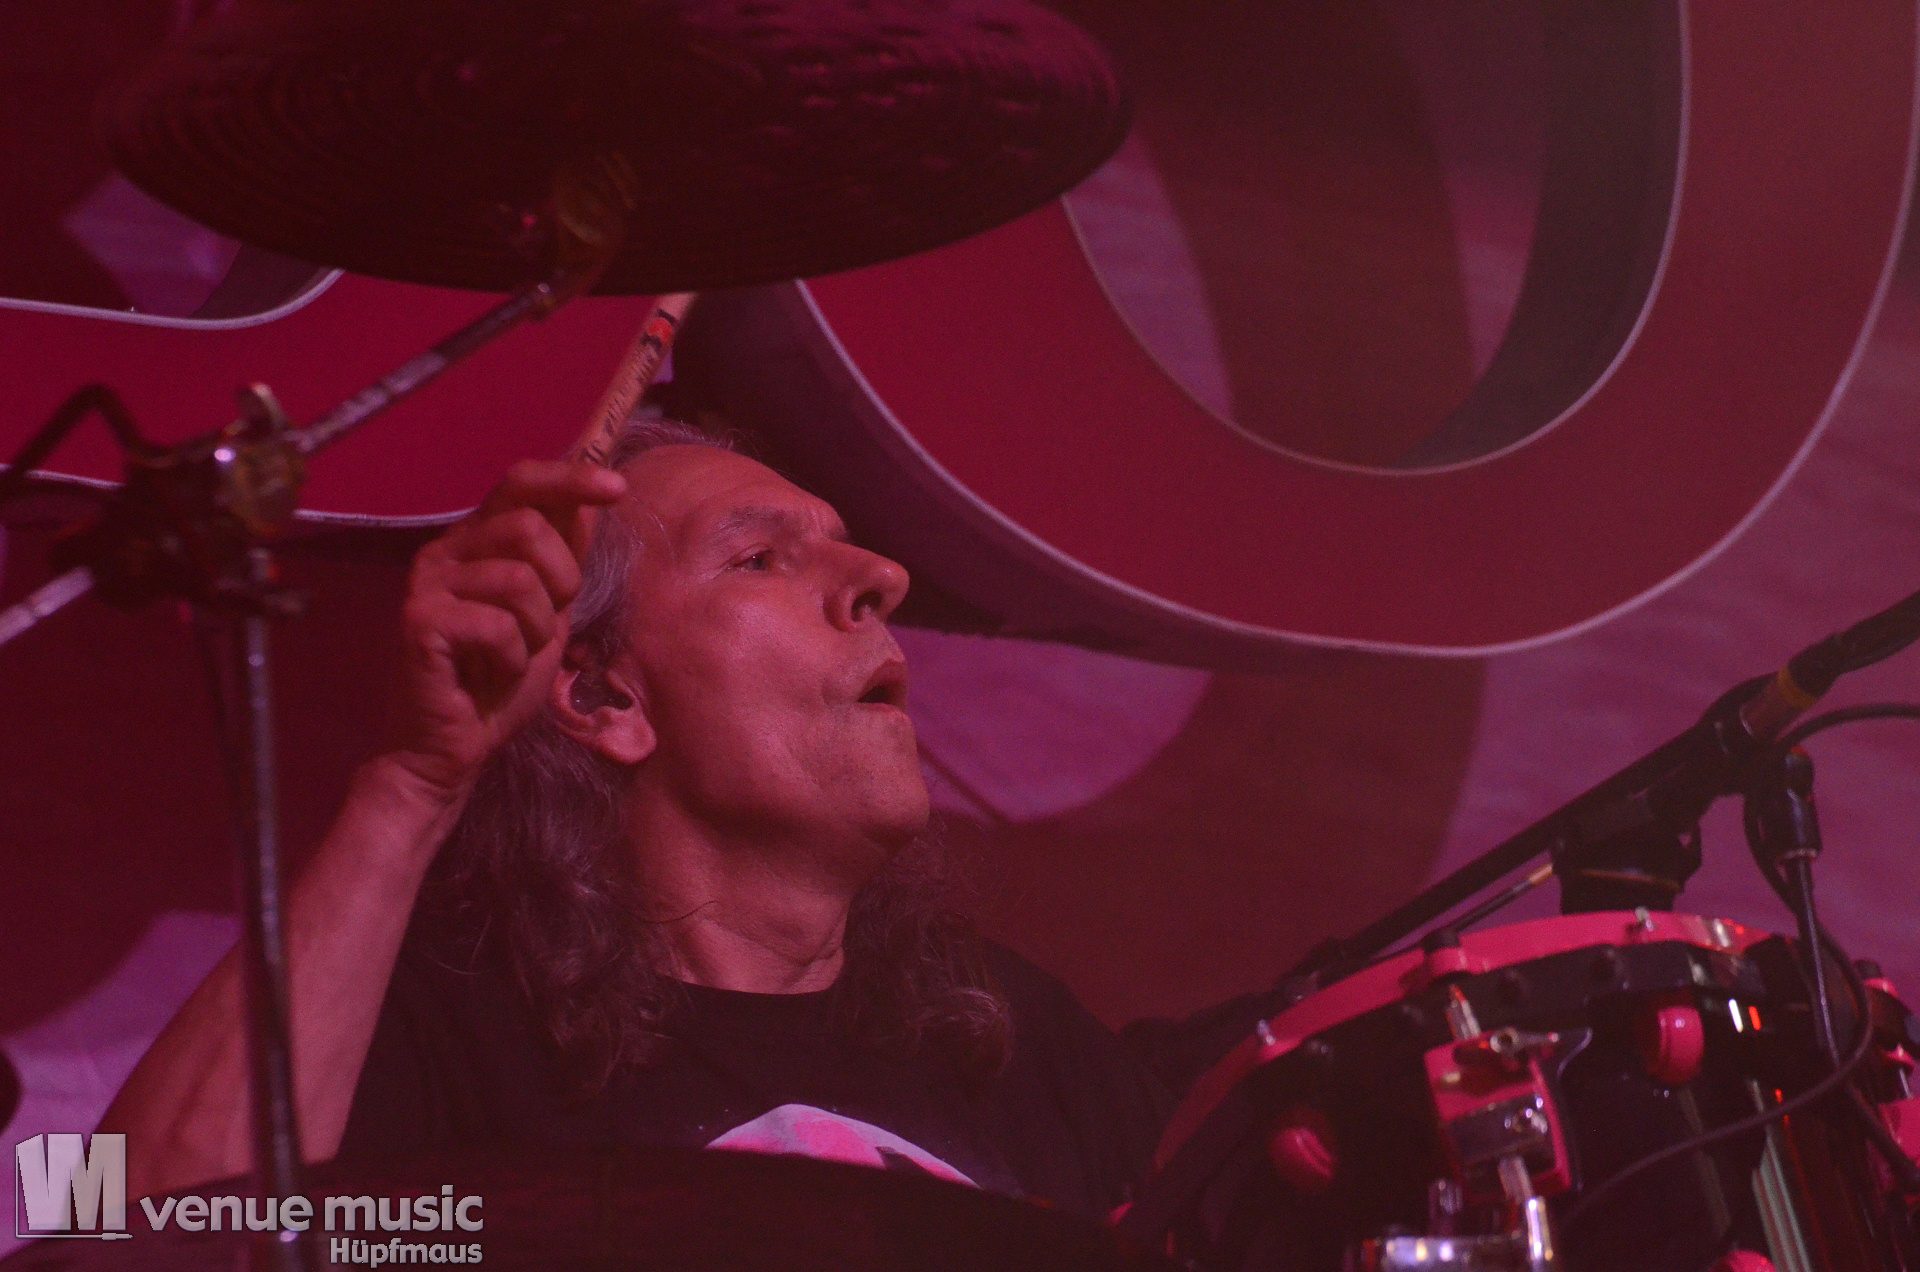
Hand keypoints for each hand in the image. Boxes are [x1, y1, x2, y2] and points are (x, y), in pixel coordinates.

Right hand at [384, 460, 626, 800]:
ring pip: (516, 579)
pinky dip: (511, 658)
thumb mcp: (550, 611)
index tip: (618, 488)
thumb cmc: (499, 680)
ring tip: (511, 656)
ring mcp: (427, 582)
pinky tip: (490, 675)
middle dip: (559, 582)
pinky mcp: (418, 620)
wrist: (453, 747)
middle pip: (528, 527)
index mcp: (476, 540)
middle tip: (540, 627)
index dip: (570, 479)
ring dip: (535, 629)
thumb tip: (596, 495)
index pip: (521, 482)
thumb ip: (566, 556)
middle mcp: (446, 550)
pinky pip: (495, 624)